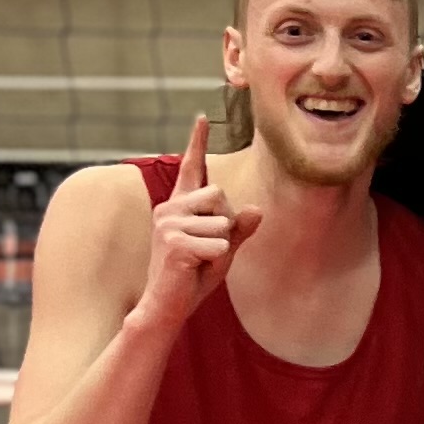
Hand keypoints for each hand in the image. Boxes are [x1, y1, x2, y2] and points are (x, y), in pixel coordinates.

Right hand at [139, 112, 257, 326]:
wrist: (167, 305)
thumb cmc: (193, 277)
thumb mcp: (223, 249)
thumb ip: (239, 229)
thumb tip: (256, 209)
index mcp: (181, 206)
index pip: (192, 168)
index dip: (197, 142)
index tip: (202, 118)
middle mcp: (170, 208)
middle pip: (220, 195)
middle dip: (226, 223)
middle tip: (208, 248)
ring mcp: (168, 223)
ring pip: (222, 221)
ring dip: (221, 246)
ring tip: (199, 260)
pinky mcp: (173, 242)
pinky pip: (218, 244)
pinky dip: (216, 260)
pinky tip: (195, 268)